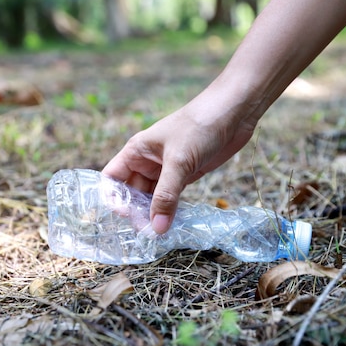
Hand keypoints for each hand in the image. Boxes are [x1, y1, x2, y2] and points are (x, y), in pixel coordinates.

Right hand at [102, 93, 256, 233]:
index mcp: (136, 151)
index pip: (112, 178)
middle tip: (147, 232)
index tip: (124, 215)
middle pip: (131, 192)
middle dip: (136, 211)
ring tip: (159, 233)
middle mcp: (147, 161)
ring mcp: (166, 169)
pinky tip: (172, 224)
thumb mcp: (178, 161)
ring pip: (151, 197)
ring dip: (153, 214)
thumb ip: (166, 195)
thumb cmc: (199, 126)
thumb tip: (156, 228)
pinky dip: (170, 211)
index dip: (113, 197)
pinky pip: (170, 197)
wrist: (233, 112)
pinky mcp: (185, 175)